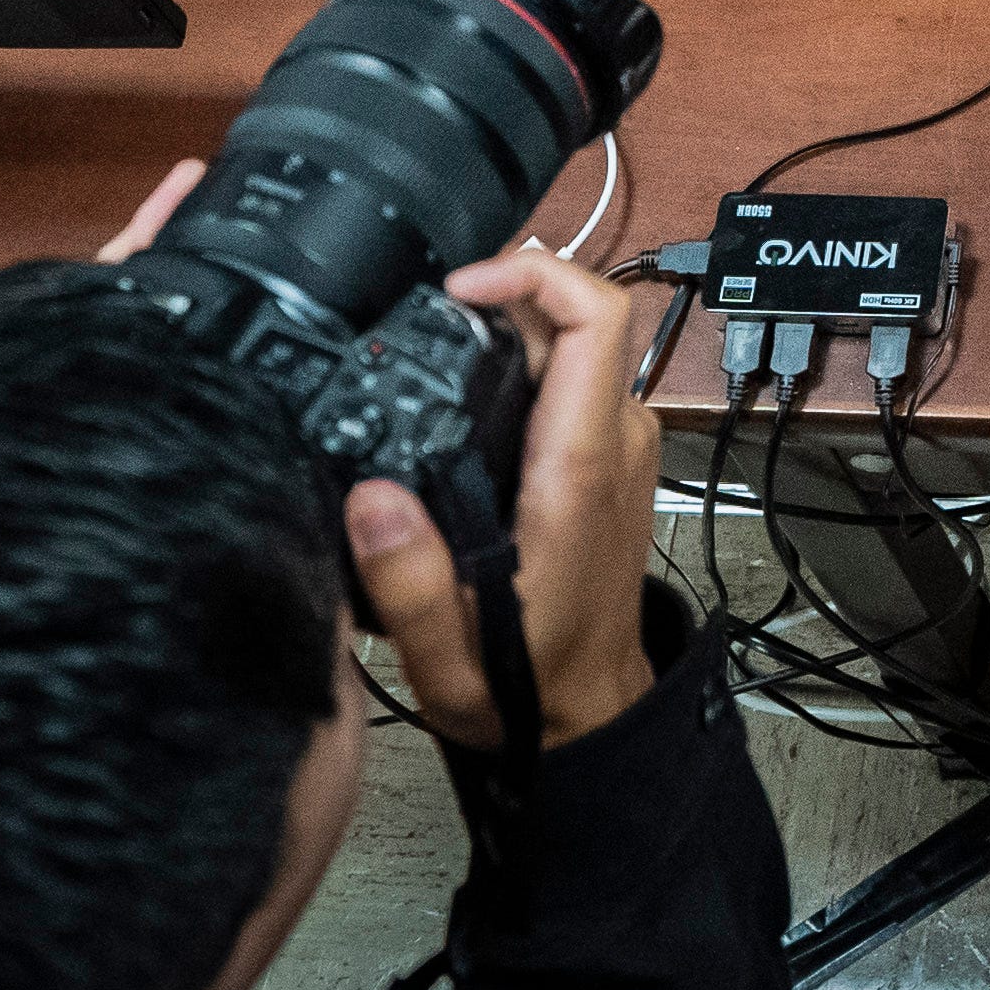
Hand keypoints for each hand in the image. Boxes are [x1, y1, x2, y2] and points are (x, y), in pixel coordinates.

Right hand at [94, 164, 661, 749]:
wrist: (589, 714)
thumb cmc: (527, 685)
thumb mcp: (448, 660)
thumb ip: (408, 584)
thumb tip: (369, 498)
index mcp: (580, 471)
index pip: (596, 321)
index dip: (530, 275)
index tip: (455, 289)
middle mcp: (615, 441)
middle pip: (573, 316)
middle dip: (494, 299)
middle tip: (410, 322)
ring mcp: (620, 444)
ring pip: (568, 343)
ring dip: (502, 331)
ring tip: (420, 351)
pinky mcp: (610, 455)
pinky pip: (569, 376)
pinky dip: (515, 363)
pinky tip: (452, 392)